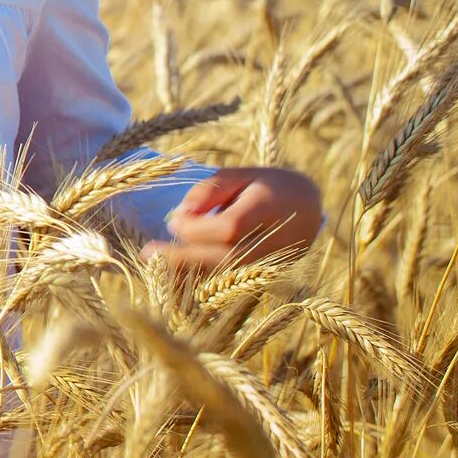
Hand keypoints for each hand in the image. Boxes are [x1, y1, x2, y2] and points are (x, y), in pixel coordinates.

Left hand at [157, 167, 323, 278]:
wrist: (309, 207)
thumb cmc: (267, 186)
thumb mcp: (240, 174)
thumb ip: (210, 190)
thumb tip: (181, 215)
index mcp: (270, 206)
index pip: (230, 227)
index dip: (197, 228)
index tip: (171, 221)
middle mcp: (278, 239)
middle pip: (228, 257)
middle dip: (184, 258)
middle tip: (147, 253)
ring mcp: (278, 262)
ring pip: (230, 275)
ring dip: (189, 273)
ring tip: (156, 265)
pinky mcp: (270, 276)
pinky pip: (234, 283)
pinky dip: (203, 279)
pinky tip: (176, 275)